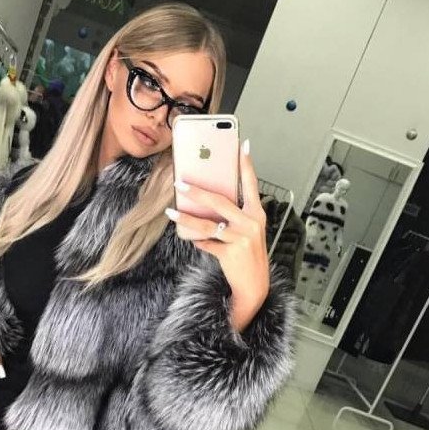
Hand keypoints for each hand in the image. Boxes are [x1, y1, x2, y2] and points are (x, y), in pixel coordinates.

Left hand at [165, 140, 269, 331]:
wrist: (254, 284)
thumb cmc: (248, 254)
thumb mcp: (248, 230)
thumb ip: (233, 215)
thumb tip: (206, 201)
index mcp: (257, 214)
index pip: (251, 184)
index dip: (246, 165)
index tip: (242, 145)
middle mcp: (251, 223)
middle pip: (220, 202)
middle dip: (198, 191)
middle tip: (181, 182)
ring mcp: (241, 238)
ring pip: (207, 225)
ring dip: (186, 218)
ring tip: (171, 211)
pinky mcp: (230, 253)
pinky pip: (206, 244)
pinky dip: (197, 241)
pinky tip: (190, 238)